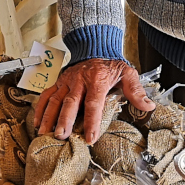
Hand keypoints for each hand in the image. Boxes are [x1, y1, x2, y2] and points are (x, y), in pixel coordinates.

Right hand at [35, 58, 155, 142]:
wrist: (95, 47)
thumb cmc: (111, 65)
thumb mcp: (127, 73)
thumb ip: (136, 91)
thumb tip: (148, 106)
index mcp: (97, 79)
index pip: (93, 103)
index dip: (91, 121)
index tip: (90, 138)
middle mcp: (78, 80)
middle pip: (70, 102)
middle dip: (64, 120)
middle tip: (61, 136)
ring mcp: (66, 81)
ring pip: (55, 100)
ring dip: (49, 117)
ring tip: (45, 133)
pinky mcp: (58, 83)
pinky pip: (47, 95)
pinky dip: (40, 109)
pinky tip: (37, 123)